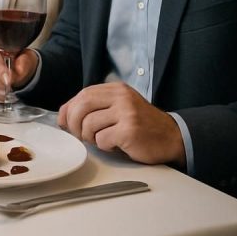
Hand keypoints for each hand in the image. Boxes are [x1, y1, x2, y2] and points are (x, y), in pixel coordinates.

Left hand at [58, 82, 186, 165]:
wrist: (173, 137)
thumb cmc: (141, 125)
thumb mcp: (119, 107)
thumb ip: (94, 107)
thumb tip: (63, 116)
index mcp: (117, 89)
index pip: (83, 95)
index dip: (69, 109)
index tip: (64, 122)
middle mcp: (121, 97)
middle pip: (82, 106)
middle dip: (74, 123)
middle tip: (80, 135)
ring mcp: (126, 113)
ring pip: (89, 124)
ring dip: (90, 137)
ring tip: (102, 140)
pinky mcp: (129, 131)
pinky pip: (101, 139)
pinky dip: (103, 146)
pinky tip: (114, 145)